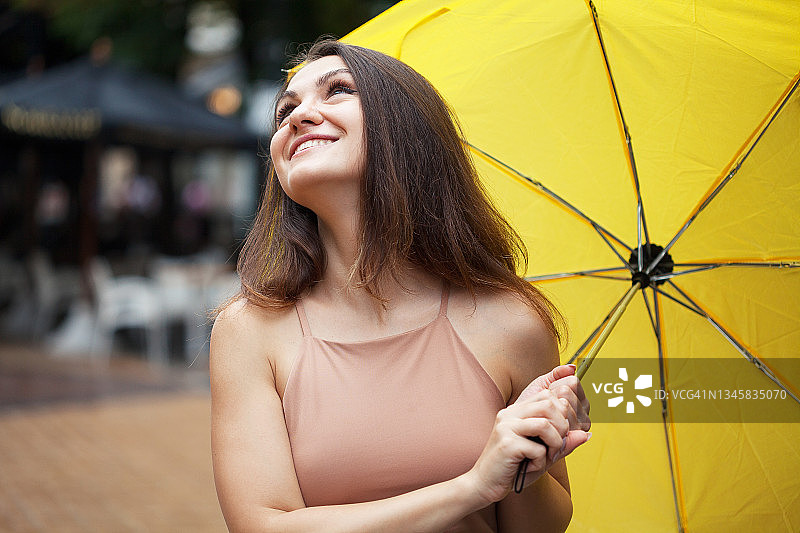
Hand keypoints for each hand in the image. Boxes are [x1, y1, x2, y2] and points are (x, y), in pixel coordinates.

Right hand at [466, 365, 590, 503]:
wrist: (484, 485)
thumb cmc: (513, 469)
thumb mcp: (542, 454)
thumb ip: (563, 443)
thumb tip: (586, 434)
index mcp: (516, 411)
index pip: (547, 396)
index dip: (562, 415)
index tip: (560, 436)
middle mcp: (510, 414)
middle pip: (549, 405)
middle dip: (561, 428)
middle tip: (556, 447)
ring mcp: (506, 427)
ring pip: (546, 424)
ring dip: (554, 444)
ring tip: (546, 458)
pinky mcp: (506, 444)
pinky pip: (537, 448)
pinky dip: (541, 462)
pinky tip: (531, 467)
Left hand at [518, 364, 590, 439]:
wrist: (519, 425)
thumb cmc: (530, 407)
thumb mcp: (541, 386)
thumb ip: (557, 374)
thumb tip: (572, 367)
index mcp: (581, 400)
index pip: (573, 381)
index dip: (555, 385)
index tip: (548, 393)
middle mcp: (584, 414)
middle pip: (567, 391)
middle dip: (550, 396)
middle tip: (544, 406)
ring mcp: (578, 427)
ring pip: (562, 403)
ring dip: (547, 407)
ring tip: (543, 415)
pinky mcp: (570, 438)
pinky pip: (558, 419)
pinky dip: (546, 418)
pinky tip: (543, 423)